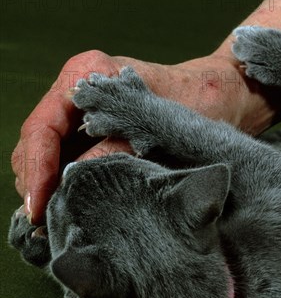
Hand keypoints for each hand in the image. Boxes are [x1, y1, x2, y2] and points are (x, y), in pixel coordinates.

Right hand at [11, 47, 266, 224]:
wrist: (226, 96)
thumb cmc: (198, 101)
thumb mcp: (154, 130)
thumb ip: (111, 154)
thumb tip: (70, 187)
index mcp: (84, 74)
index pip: (42, 128)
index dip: (37, 170)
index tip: (37, 208)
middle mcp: (76, 90)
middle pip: (36, 142)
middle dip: (36, 182)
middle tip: (42, 223)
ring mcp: (83, 111)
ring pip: (46, 153)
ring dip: (46, 186)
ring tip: (52, 222)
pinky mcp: (94, 131)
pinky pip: (66, 158)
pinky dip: (63, 184)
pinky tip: (69, 208)